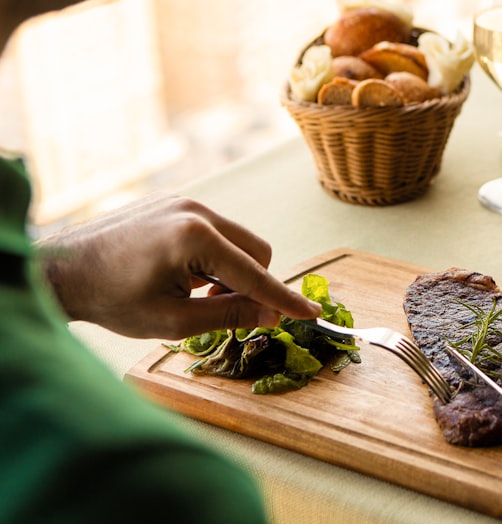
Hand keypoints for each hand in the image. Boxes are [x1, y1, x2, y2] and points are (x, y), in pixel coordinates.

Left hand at [37, 194, 320, 338]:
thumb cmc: (113, 299)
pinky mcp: (175, 202)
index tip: (312, 315)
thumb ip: (230, 316)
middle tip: (215, 309)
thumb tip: (272, 314)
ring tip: (193, 292)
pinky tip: (181, 273)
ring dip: (231, 271)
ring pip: (239, 241)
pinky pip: (217, 231)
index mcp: (195, 237)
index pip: (255, 274)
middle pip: (257, 251)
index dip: (284, 299)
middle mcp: (196, 210)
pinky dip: (214, 256)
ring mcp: (186, 201)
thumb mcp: (174, 321)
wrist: (62, 270)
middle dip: (250, 284)